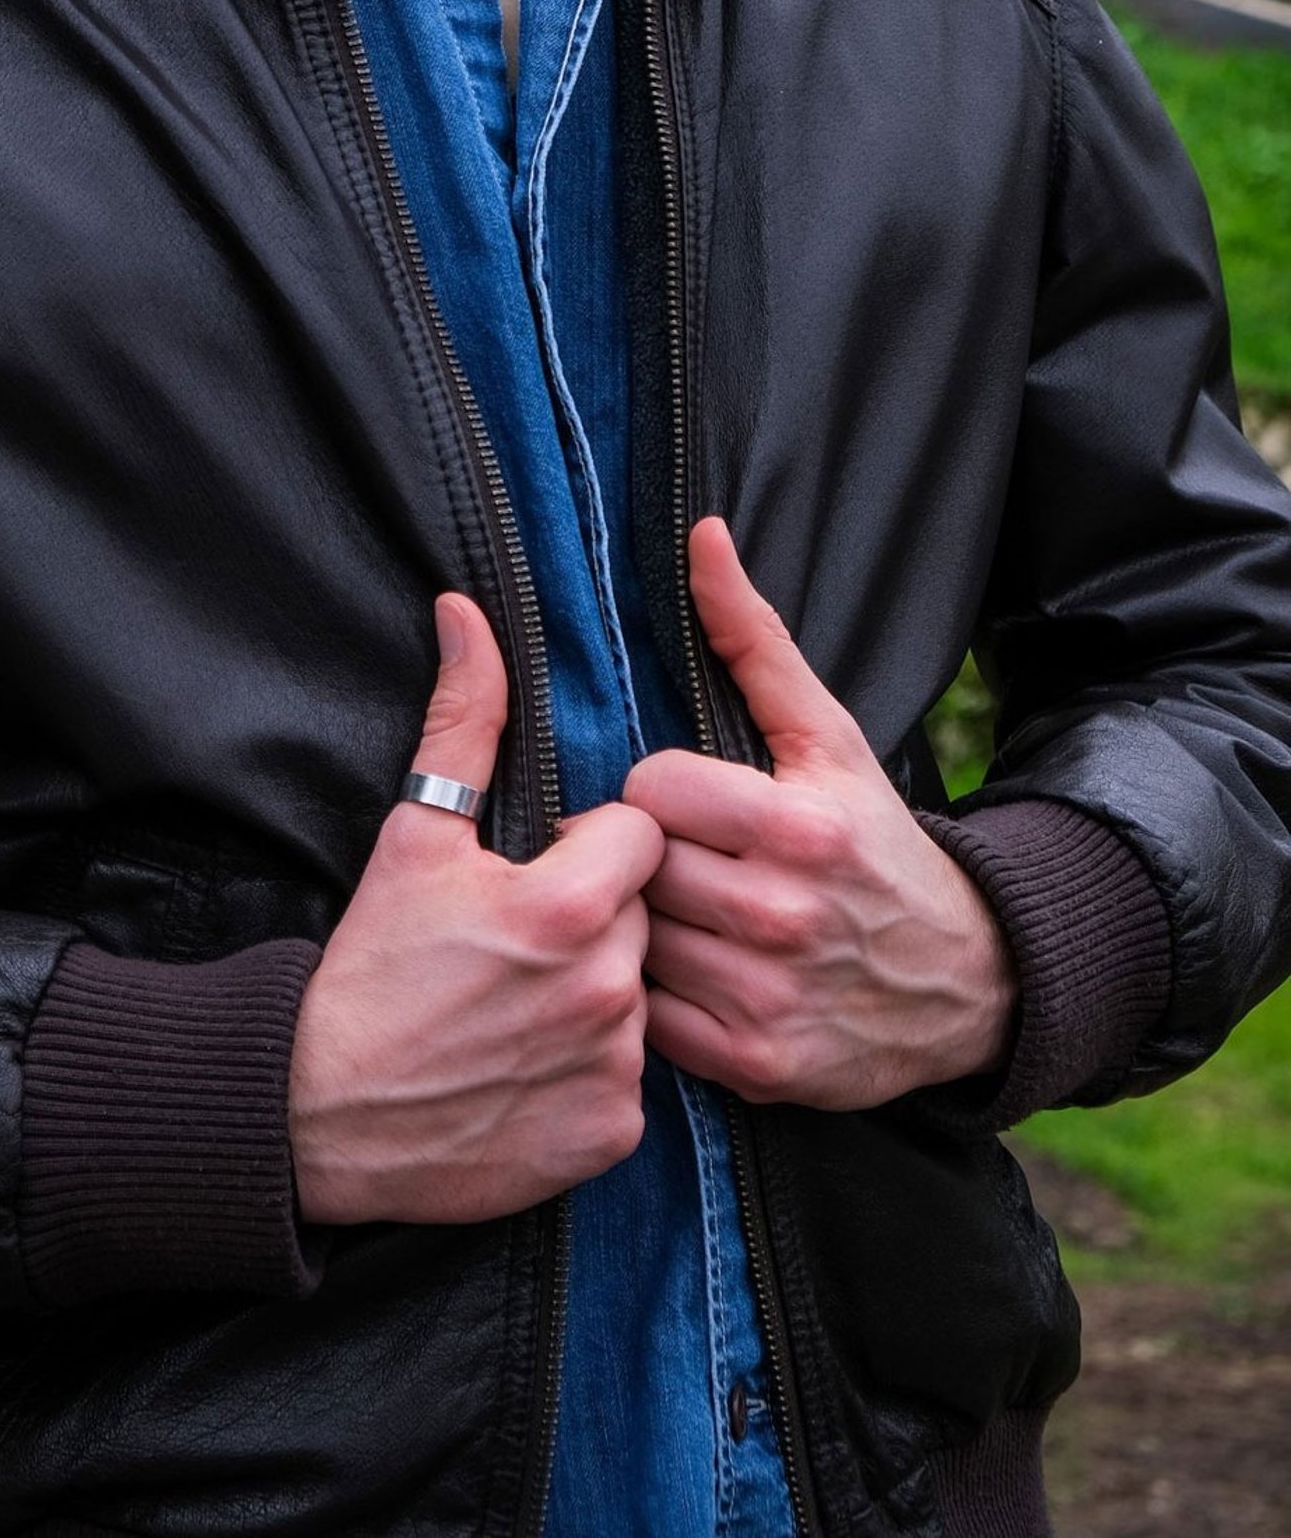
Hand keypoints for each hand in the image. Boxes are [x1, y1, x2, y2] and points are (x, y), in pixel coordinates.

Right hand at [289, 594, 664, 1224]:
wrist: (319, 1115)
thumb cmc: (368, 970)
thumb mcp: (413, 836)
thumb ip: (462, 720)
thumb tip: (466, 613)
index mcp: (569, 905)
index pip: (640, 836)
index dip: (591, 845)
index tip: (539, 870)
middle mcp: (606, 989)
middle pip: (642, 917)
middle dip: (595, 919)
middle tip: (516, 945)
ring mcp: (612, 1068)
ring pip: (637, 998)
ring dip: (595, 996)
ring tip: (516, 1007)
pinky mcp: (611, 1135)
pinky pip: (629, 1081)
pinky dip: (588, 1074)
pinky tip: (526, 1070)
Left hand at [621, 518, 1017, 1109]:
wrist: (966, 981)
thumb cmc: (876, 841)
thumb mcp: (829, 737)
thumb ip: (752, 639)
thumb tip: (699, 536)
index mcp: (800, 826)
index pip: (651, 789)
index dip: (654, 788)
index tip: (680, 799)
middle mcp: (785, 915)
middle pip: (639, 865)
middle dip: (644, 855)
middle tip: (669, 856)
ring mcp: (769, 998)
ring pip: (635, 941)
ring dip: (642, 925)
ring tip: (676, 910)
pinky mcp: (757, 1066)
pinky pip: (650, 1020)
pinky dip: (654, 997)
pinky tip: (687, 971)